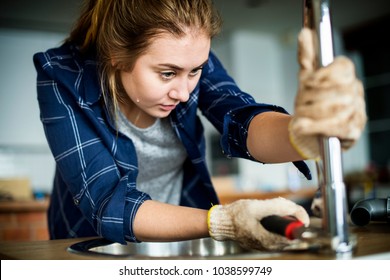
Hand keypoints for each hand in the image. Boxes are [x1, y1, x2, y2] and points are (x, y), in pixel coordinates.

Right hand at [207, 197, 309, 250]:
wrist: (222, 223)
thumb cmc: (236, 215)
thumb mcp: (256, 207)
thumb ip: (276, 207)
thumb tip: (294, 209)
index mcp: (269, 240)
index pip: (295, 232)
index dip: (298, 218)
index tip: (292, 208)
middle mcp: (269, 246)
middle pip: (291, 232)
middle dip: (289, 215)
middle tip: (280, 203)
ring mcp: (265, 246)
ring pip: (283, 232)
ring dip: (282, 218)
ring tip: (272, 207)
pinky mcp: (262, 242)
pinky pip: (276, 233)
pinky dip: (276, 223)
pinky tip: (267, 213)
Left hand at [289, 28, 366, 158]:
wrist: (312, 132)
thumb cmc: (311, 102)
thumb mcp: (306, 78)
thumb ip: (306, 57)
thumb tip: (304, 33)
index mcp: (346, 77)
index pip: (343, 67)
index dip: (324, 74)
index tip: (307, 82)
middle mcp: (355, 93)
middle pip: (334, 90)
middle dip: (311, 98)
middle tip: (298, 104)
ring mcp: (356, 112)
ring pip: (332, 110)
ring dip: (310, 114)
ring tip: (300, 116)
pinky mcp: (352, 131)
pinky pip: (333, 127)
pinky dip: (314, 127)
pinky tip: (302, 126)